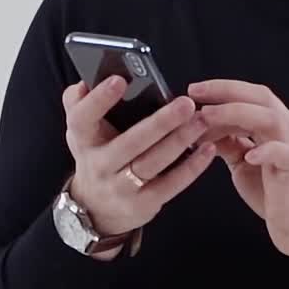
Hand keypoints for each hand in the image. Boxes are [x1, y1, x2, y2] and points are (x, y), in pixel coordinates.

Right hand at [64, 77, 215, 246]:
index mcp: (84, 140)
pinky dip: (192, 167)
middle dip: (159, 123)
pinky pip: (171, 185)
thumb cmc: (99, 156)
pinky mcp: (143, 204)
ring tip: (201, 121)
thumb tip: (83, 83)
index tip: (120, 79)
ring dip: (180, 141)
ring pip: (152, 163)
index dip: (99, 100)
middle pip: (129, 143)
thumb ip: (80, 104)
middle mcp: (99, 165)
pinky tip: (208, 149)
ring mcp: (121, 187)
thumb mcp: (82, 133)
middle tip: (185, 103)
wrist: (99, 209)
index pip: (82, 118)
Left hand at [189, 80, 288, 263]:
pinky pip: (284, 153)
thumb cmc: (276, 194)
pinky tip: (248, 155)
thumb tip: (203, 129)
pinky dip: (266, 150)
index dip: (223, 89)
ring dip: (236, 114)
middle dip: (227, 92)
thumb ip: (230, 144)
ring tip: (208, 118)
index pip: (252, 96)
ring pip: (271, 118)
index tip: (194, 90)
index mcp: (277, 127)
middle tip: (196, 93)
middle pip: (261, 97)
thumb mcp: (244, 164)